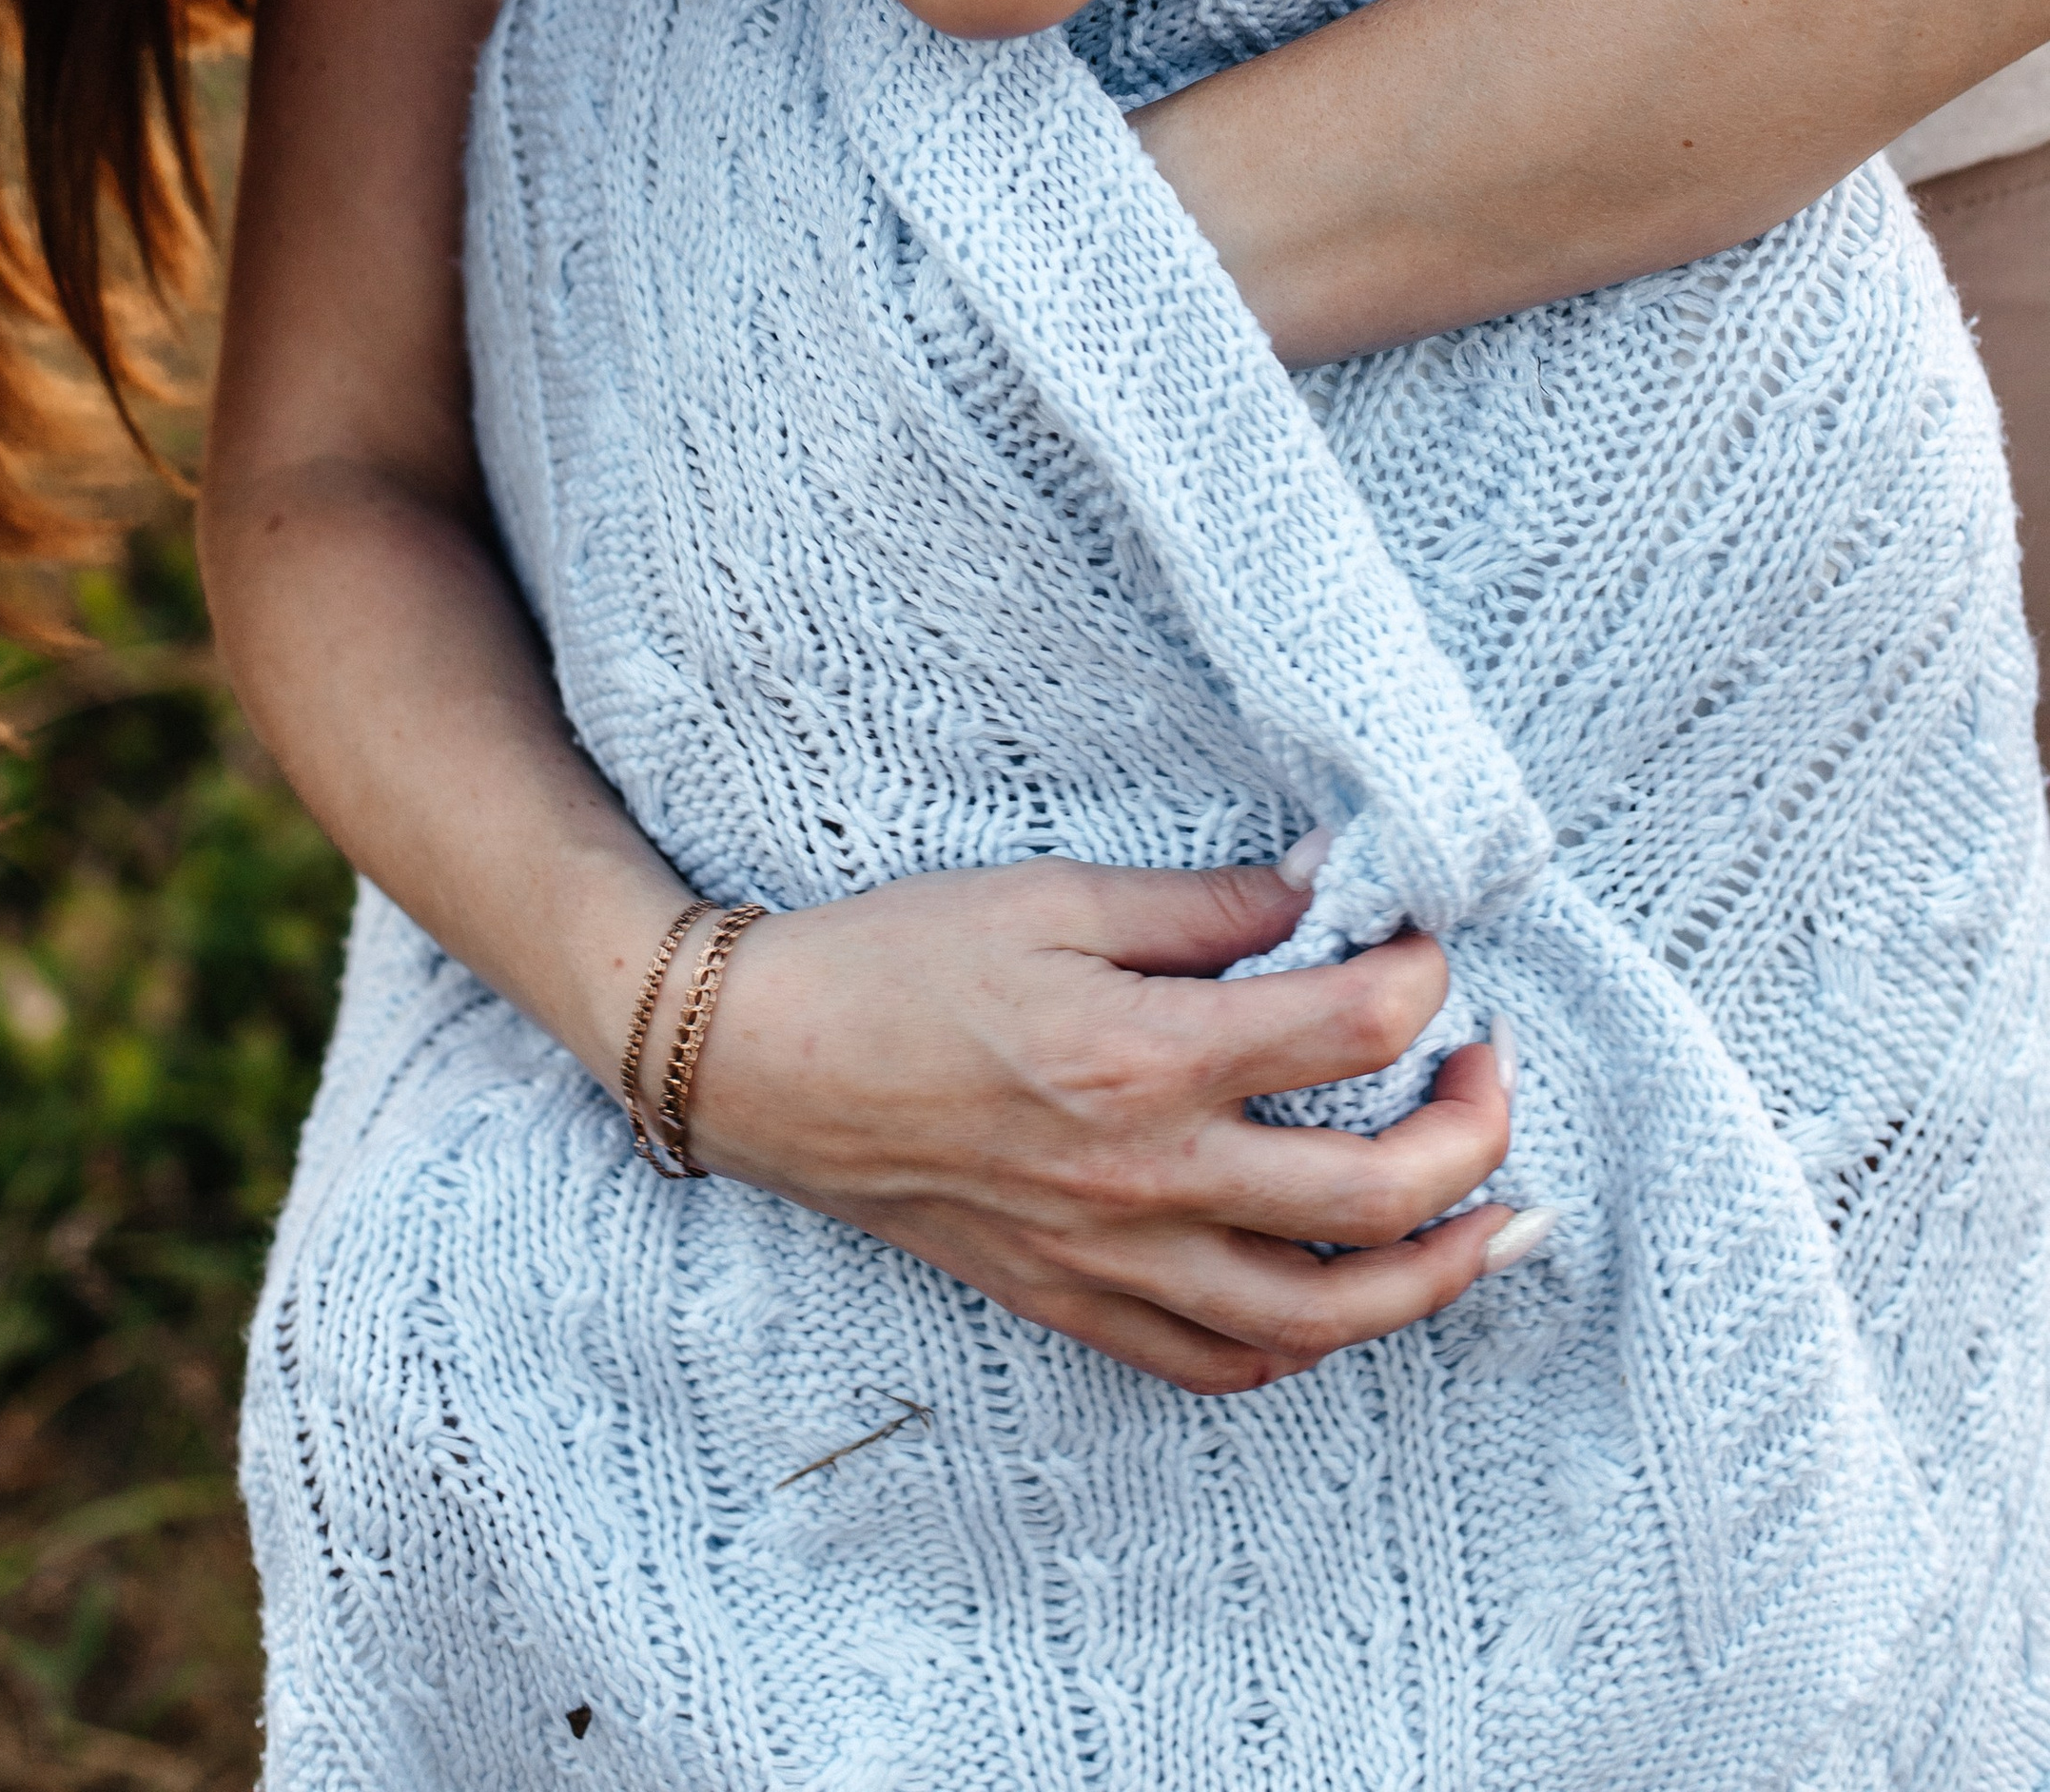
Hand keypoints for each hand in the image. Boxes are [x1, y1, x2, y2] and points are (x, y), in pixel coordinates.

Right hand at [680, 857, 1516, 1395]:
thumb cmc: (899, 959)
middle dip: (1475, 1132)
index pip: (1354, 1027)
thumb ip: (1206, 904)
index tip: (1421, 946)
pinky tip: (1342, 1294)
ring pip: (1323, 1315)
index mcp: (1145, 1054)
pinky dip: (1305, 1342)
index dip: (1420, 976)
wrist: (761, 1060)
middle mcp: (1147, 1176)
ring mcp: (1112, 1258)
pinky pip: (1220, 1364)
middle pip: (1379, 1195)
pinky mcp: (1073, 1302)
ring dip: (1433, 1273)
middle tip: (1487, 1070)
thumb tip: (1330, 885)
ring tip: (1486, 1218)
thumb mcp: (1055, 894)